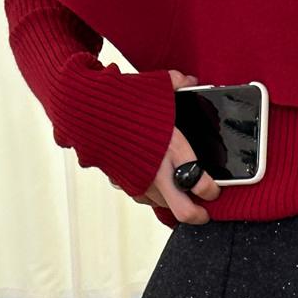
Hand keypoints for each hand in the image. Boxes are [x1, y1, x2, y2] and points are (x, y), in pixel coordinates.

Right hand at [131, 70, 220, 223]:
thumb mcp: (156, 87)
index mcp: (173, 148)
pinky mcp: (124, 183)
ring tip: (179, 189)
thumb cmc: (121, 97)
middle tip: (204, 212)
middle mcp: (158, 171)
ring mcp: (140, 181)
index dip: (213, 191)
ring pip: (165, 206)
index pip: (203, 185)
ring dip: (175, 201)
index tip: (214, 188)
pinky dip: (154, 194)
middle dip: (199, 216)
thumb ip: (178, 84)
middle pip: (185, 212)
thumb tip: (191, 82)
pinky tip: (156, 181)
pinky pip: (145, 198)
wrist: (83, 109)